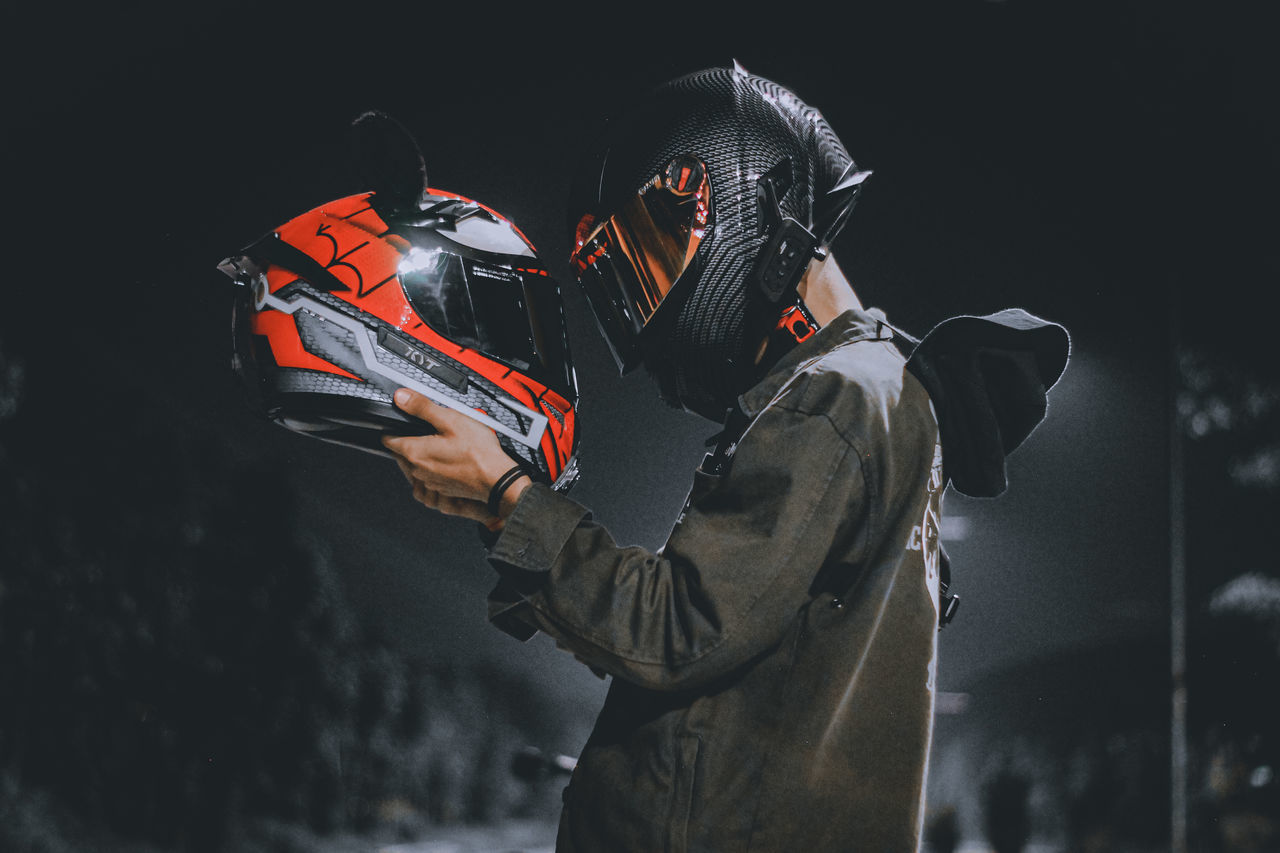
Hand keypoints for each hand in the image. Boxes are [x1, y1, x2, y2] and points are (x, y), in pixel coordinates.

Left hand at [380, 388, 531, 528]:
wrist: (497, 479)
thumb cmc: (478, 453)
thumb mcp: (450, 419)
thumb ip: (422, 407)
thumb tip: (402, 398)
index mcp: (415, 452)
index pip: (388, 439)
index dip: (392, 427)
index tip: (401, 421)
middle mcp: (418, 470)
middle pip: (402, 451)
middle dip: (411, 439)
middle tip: (431, 429)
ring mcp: (430, 481)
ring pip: (417, 463)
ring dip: (424, 452)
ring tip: (444, 442)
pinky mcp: (442, 488)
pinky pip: (431, 474)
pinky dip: (437, 465)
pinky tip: (452, 457)